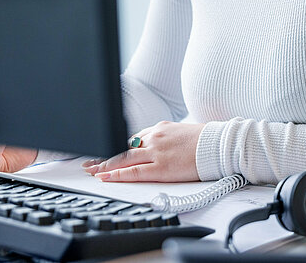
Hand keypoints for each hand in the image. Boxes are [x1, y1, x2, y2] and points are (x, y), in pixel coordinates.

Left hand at [82, 121, 204, 182]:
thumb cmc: (204, 140)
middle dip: (104, 155)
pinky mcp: (161, 167)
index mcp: (159, 128)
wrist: (217, 145)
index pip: (132, 138)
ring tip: (91, 171)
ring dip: (104, 165)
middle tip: (89, 162)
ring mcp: (156, 152)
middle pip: (123, 147)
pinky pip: (134, 172)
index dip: (115, 146)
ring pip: (123, 158)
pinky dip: (117, 174)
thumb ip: (166, 138)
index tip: (104, 151)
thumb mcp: (181, 132)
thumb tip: (159, 146)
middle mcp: (154, 137)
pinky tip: (106, 177)